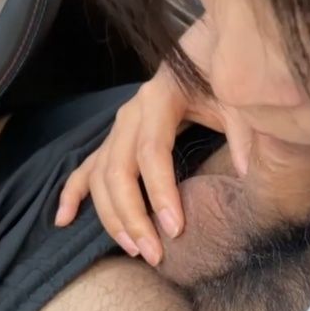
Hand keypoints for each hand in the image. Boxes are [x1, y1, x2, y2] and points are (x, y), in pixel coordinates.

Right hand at [55, 62, 253, 266]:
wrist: (200, 57)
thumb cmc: (218, 82)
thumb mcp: (235, 101)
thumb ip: (243, 132)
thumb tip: (245, 169)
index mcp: (159, 99)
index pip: (152, 152)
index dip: (161, 192)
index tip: (175, 229)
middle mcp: (130, 114)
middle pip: (118, 170)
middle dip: (133, 216)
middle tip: (154, 253)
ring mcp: (117, 128)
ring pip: (100, 176)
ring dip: (111, 216)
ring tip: (133, 249)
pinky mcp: (112, 141)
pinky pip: (84, 169)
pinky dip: (72, 194)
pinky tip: (64, 220)